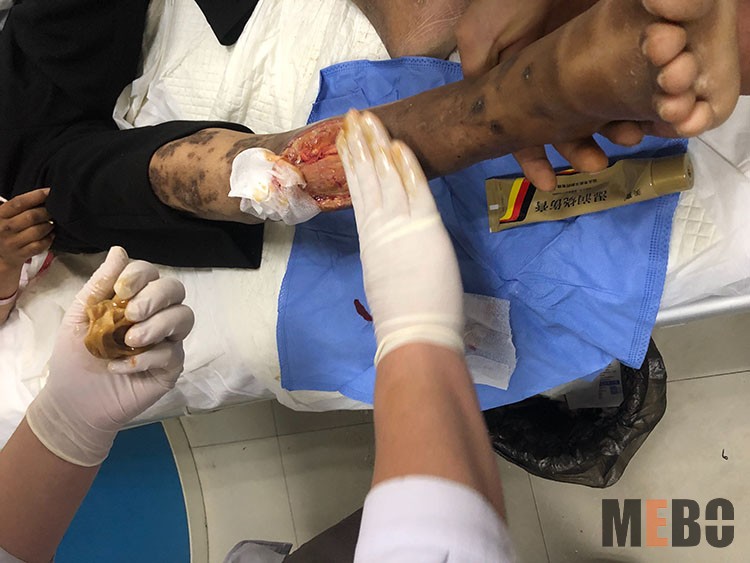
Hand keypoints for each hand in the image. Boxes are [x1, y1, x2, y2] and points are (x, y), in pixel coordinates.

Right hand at [0, 188, 53, 274]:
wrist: (1, 255)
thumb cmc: (7, 230)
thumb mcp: (6, 216)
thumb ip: (19, 206)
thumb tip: (43, 194)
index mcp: (0, 215)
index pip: (19, 202)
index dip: (36, 196)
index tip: (49, 192)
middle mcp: (4, 228)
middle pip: (32, 216)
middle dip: (46, 212)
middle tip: (52, 211)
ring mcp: (12, 242)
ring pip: (38, 231)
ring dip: (49, 226)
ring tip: (51, 223)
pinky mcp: (21, 254)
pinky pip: (40, 245)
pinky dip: (49, 239)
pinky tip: (50, 235)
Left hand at [25, 247, 194, 465]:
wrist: (74, 402)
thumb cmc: (75, 357)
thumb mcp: (81, 316)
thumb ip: (101, 284)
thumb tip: (119, 250)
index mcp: (135, 299)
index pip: (151, 274)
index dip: (140, 276)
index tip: (119, 291)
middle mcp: (156, 315)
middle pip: (176, 290)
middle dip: (155, 297)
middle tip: (130, 315)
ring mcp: (167, 341)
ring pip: (184, 317)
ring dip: (157, 325)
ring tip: (130, 341)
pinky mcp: (171, 367)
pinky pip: (172, 353)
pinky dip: (147, 358)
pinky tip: (120, 367)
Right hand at [336, 110, 463, 363]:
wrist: (413, 330)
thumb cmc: (402, 312)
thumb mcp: (383, 273)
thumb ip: (384, 249)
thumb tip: (386, 239)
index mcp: (371, 236)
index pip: (360, 190)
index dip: (353, 162)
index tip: (346, 139)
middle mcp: (380, 225)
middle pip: (368, 176)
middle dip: (360, 144)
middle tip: (352, 116)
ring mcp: (400, 224)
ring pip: (385, 176)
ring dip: (377, 145)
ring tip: (367, 119)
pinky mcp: (424, 227)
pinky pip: (415, 189)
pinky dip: (407, 166)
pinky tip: (397, 144)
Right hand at [456, 0, 643, 189]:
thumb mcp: (481, 34)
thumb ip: (478, 71)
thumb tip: (482, 114)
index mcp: (523, 87)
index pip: (527, 132)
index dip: (535, 160)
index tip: (548, 183)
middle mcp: (555, 85)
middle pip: (568, 130)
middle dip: (581, 152)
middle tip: (597, 163)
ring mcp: (587, 70)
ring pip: (602, 113)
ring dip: (614, 133)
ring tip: (628, 137)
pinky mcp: (616, 53)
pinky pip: (629, 87)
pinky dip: (639, 104)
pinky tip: (647, 116)